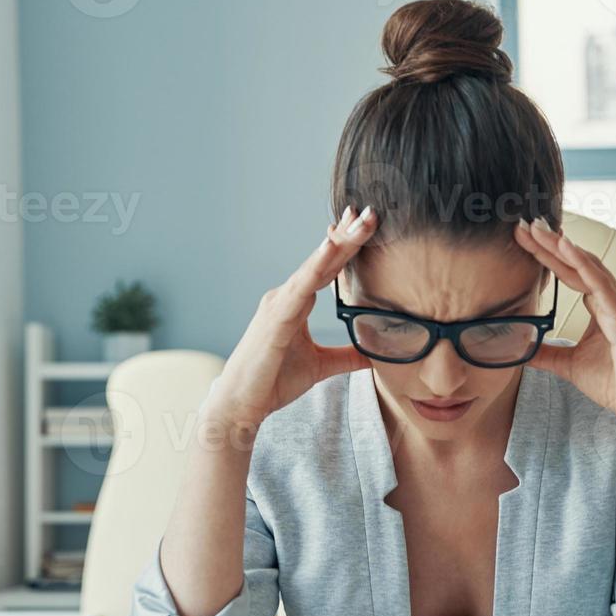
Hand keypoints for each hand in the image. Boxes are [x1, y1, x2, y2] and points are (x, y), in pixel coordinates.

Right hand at [208, 206, 376, 427]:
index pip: (326, 268)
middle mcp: (286, 296)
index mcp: (296, 303)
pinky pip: (301, 286)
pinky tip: (331, 248)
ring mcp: (279, 303)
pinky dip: (316, 266)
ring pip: (315, 266)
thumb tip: (374, 354)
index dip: (344, 245)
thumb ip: (347, 356)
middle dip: (346, 234)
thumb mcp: (321, 366)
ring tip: (359, 222)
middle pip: (323, 259)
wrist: (241, 404)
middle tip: (369, 210)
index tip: (362, 223)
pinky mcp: (276, 317)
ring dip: (338, 243)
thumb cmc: (272, 381)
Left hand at [515, 217, 615, 429]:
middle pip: (577, 263)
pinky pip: (601, 285)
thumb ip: (546, 354)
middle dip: (550, 243)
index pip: (569, 273)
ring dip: (563, 247)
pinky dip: (583, 265)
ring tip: (541, 229)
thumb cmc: (615, 385)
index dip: (546, 255)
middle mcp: (614, 300)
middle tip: (526, 223)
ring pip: (588, 268)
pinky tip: (567, 248)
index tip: (524, 238)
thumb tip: (520, 348)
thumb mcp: (569, 366)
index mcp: (602, 306)